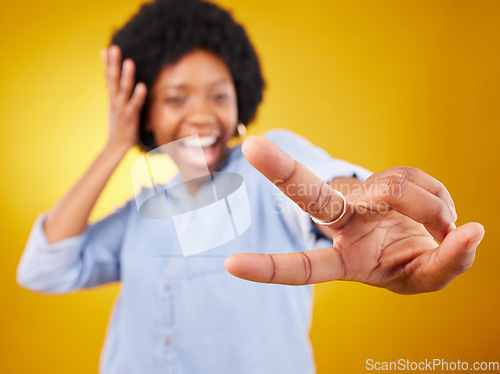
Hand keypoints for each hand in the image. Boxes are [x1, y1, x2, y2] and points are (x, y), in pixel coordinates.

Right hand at [101, 45, 146, 151]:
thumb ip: (117, 97)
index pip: (108, 77)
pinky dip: (138, 95)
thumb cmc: (119, 127)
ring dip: (126, 75)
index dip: (106, 63)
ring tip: (129, 62)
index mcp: (112, 98)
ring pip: (124, 89)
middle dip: (113, 63)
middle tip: (114, 48)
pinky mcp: (130, 117)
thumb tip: (117, 87)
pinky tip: (142, 86)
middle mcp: (115, 101)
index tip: (106, 49)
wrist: (116, 146)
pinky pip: (135, 104)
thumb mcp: (116, 109)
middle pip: (113, 79)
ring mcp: (122, 108)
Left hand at [224, 136, 484, 293]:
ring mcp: (360, 197)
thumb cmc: (410, 264)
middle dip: (284, 171)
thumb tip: (471, 232)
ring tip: (439, 228)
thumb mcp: (426, 279)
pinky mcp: (380, 178)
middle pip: (313, 195)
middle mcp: (343, 224)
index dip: (271, 268)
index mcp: (344, 260)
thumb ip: (447, 265)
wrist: (420, 239)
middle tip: (254, 147)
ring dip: (433, 211)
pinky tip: (432, 209)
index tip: (230, 266)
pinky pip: (416, 178)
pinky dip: (437, 196)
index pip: (305, 267)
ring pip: (397, 188)